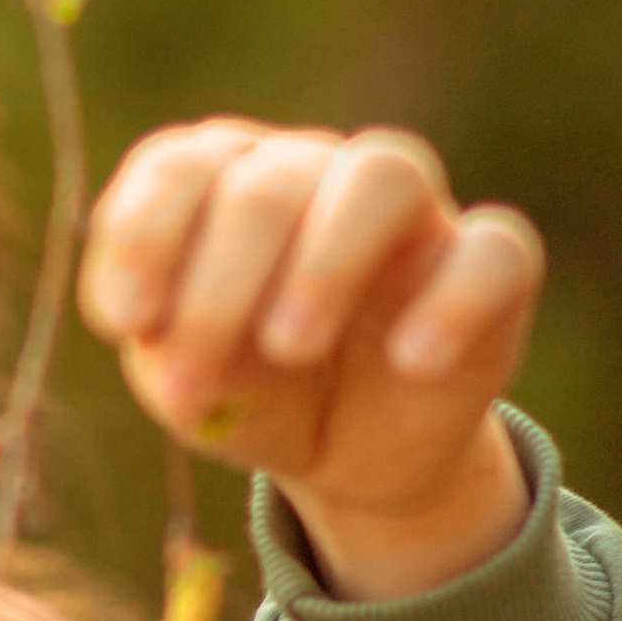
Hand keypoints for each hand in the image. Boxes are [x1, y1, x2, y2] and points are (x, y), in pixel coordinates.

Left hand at [79, 119, 542, 600]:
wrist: (348, 455)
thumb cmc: (249, 390)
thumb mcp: (189, 382)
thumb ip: (168, 343)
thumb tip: (156, 328)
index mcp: (224, 180)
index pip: (180, 165)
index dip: (144, 236)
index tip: (125, 323)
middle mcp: (314, 173)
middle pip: (270, 182)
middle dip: (220, 285)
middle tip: (196, 376)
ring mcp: (409, 213)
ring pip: (385, 175)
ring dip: (326, 261)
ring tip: (289, 347)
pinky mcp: (487, 268)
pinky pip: (496, 251)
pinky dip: (454, 300)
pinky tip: (411, 362)